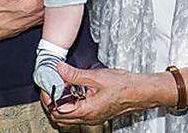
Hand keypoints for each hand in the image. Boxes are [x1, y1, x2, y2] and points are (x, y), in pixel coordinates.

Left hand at [47, 64, 164, 125]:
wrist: (140, 91)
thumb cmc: (123, 86)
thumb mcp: (96, 76)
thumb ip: (75, 74)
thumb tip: (60, 69)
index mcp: (87, 111)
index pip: (58, 111)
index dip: (49, 98)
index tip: (47, 85)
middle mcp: (88, 118)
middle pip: (60, 117)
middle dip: (52, 102)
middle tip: (51, 86)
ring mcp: (92, 117)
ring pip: (68, 117)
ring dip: (61, 103)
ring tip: (62, 86)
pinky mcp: (96, 113)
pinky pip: (78, 113)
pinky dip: (71, 103)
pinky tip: (74, 89)